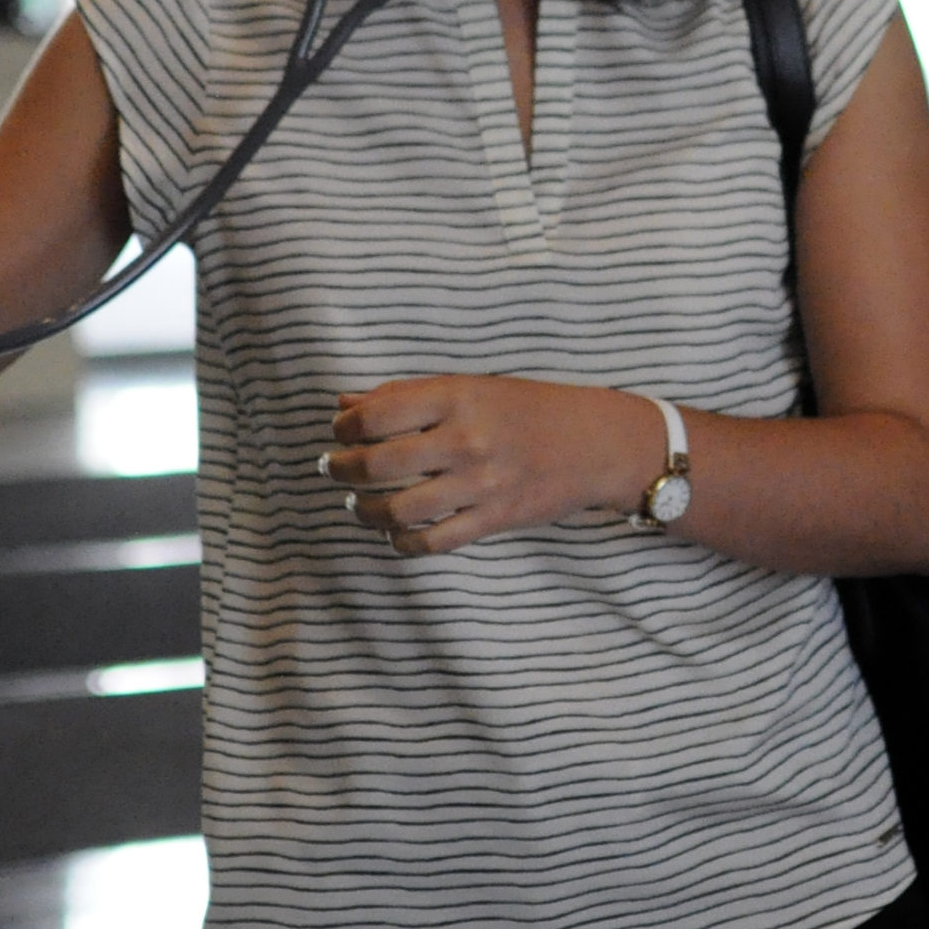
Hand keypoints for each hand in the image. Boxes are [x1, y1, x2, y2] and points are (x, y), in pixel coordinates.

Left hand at [323, 377, 660, 555]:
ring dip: (364, 511)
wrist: (595, 443)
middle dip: (343, 469)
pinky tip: (393, 532)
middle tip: (334, 468)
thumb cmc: (527, 408)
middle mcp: (466, 440)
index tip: (340, 432)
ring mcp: (481, 483)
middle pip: (378, 463)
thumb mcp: (470, 386)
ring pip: (398, 509)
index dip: (344, 428)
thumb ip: (406, 393)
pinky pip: (432, 542)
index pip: (376, 414)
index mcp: (457, 398)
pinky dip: (401, 542)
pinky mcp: (494, 519)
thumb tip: (344, 403)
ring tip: (357, 504)